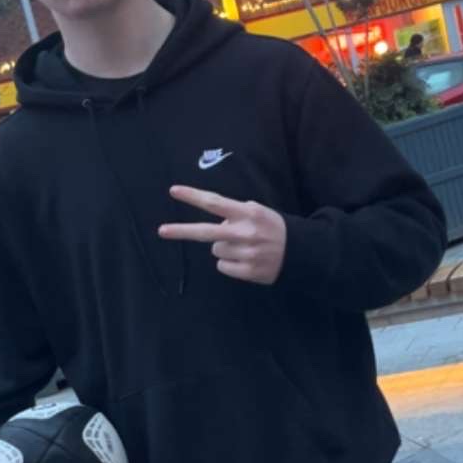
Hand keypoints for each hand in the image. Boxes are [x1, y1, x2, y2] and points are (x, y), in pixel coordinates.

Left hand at [158, 186, 286, 284]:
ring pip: (215, 250)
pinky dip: (230, 263)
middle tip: (162, 231)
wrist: (300, 252)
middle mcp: (244, 232)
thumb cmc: (273, 228)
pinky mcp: (248, 270)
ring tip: (244, 246)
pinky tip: (246, 259)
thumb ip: (235, 212)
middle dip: (181, 231)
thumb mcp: (257, 212)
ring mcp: (246, 252)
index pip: (214, 202)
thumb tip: (213, 219)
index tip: (174, 191)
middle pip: (205, 232)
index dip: (192, 196)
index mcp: (247, 213)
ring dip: (224, 248)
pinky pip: (223, 266)